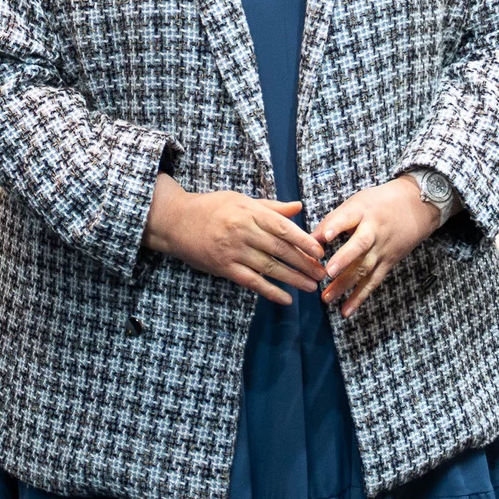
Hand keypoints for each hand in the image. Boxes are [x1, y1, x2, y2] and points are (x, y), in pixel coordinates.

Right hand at [143, 174, 327, 305]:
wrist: (176, 221)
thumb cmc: (212, 207)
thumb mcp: (241, 199)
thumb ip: (271, 207)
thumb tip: (299, 207)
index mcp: (250, 212)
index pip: (282, 228)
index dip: (303, 241)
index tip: (320, 251)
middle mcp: (243, 231)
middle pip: (279, 250)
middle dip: (303, 263)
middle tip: (322, 272)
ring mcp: (233, 251)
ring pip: (268, 268)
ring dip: (292, 279)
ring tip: (311, 286)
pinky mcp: (224, 268)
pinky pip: (251, 282)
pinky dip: (270, 292)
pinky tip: (286, 299)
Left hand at [314, 178, 439, 317]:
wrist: (417, 207)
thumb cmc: (381, 203)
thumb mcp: (358, 202)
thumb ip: (334, 219)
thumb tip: (310, 239)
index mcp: (364, 211)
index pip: (349, 217)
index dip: (336, 226)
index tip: (325, 236)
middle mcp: (374, 230)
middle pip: (360, 245)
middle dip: (344, 259)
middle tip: (328, 271)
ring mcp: (382, 249)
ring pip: (365, 268)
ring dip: (345, 284)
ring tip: (327, 297)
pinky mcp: (388, 263)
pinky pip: (373, 282)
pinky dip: (360, 297)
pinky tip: (346, 310)